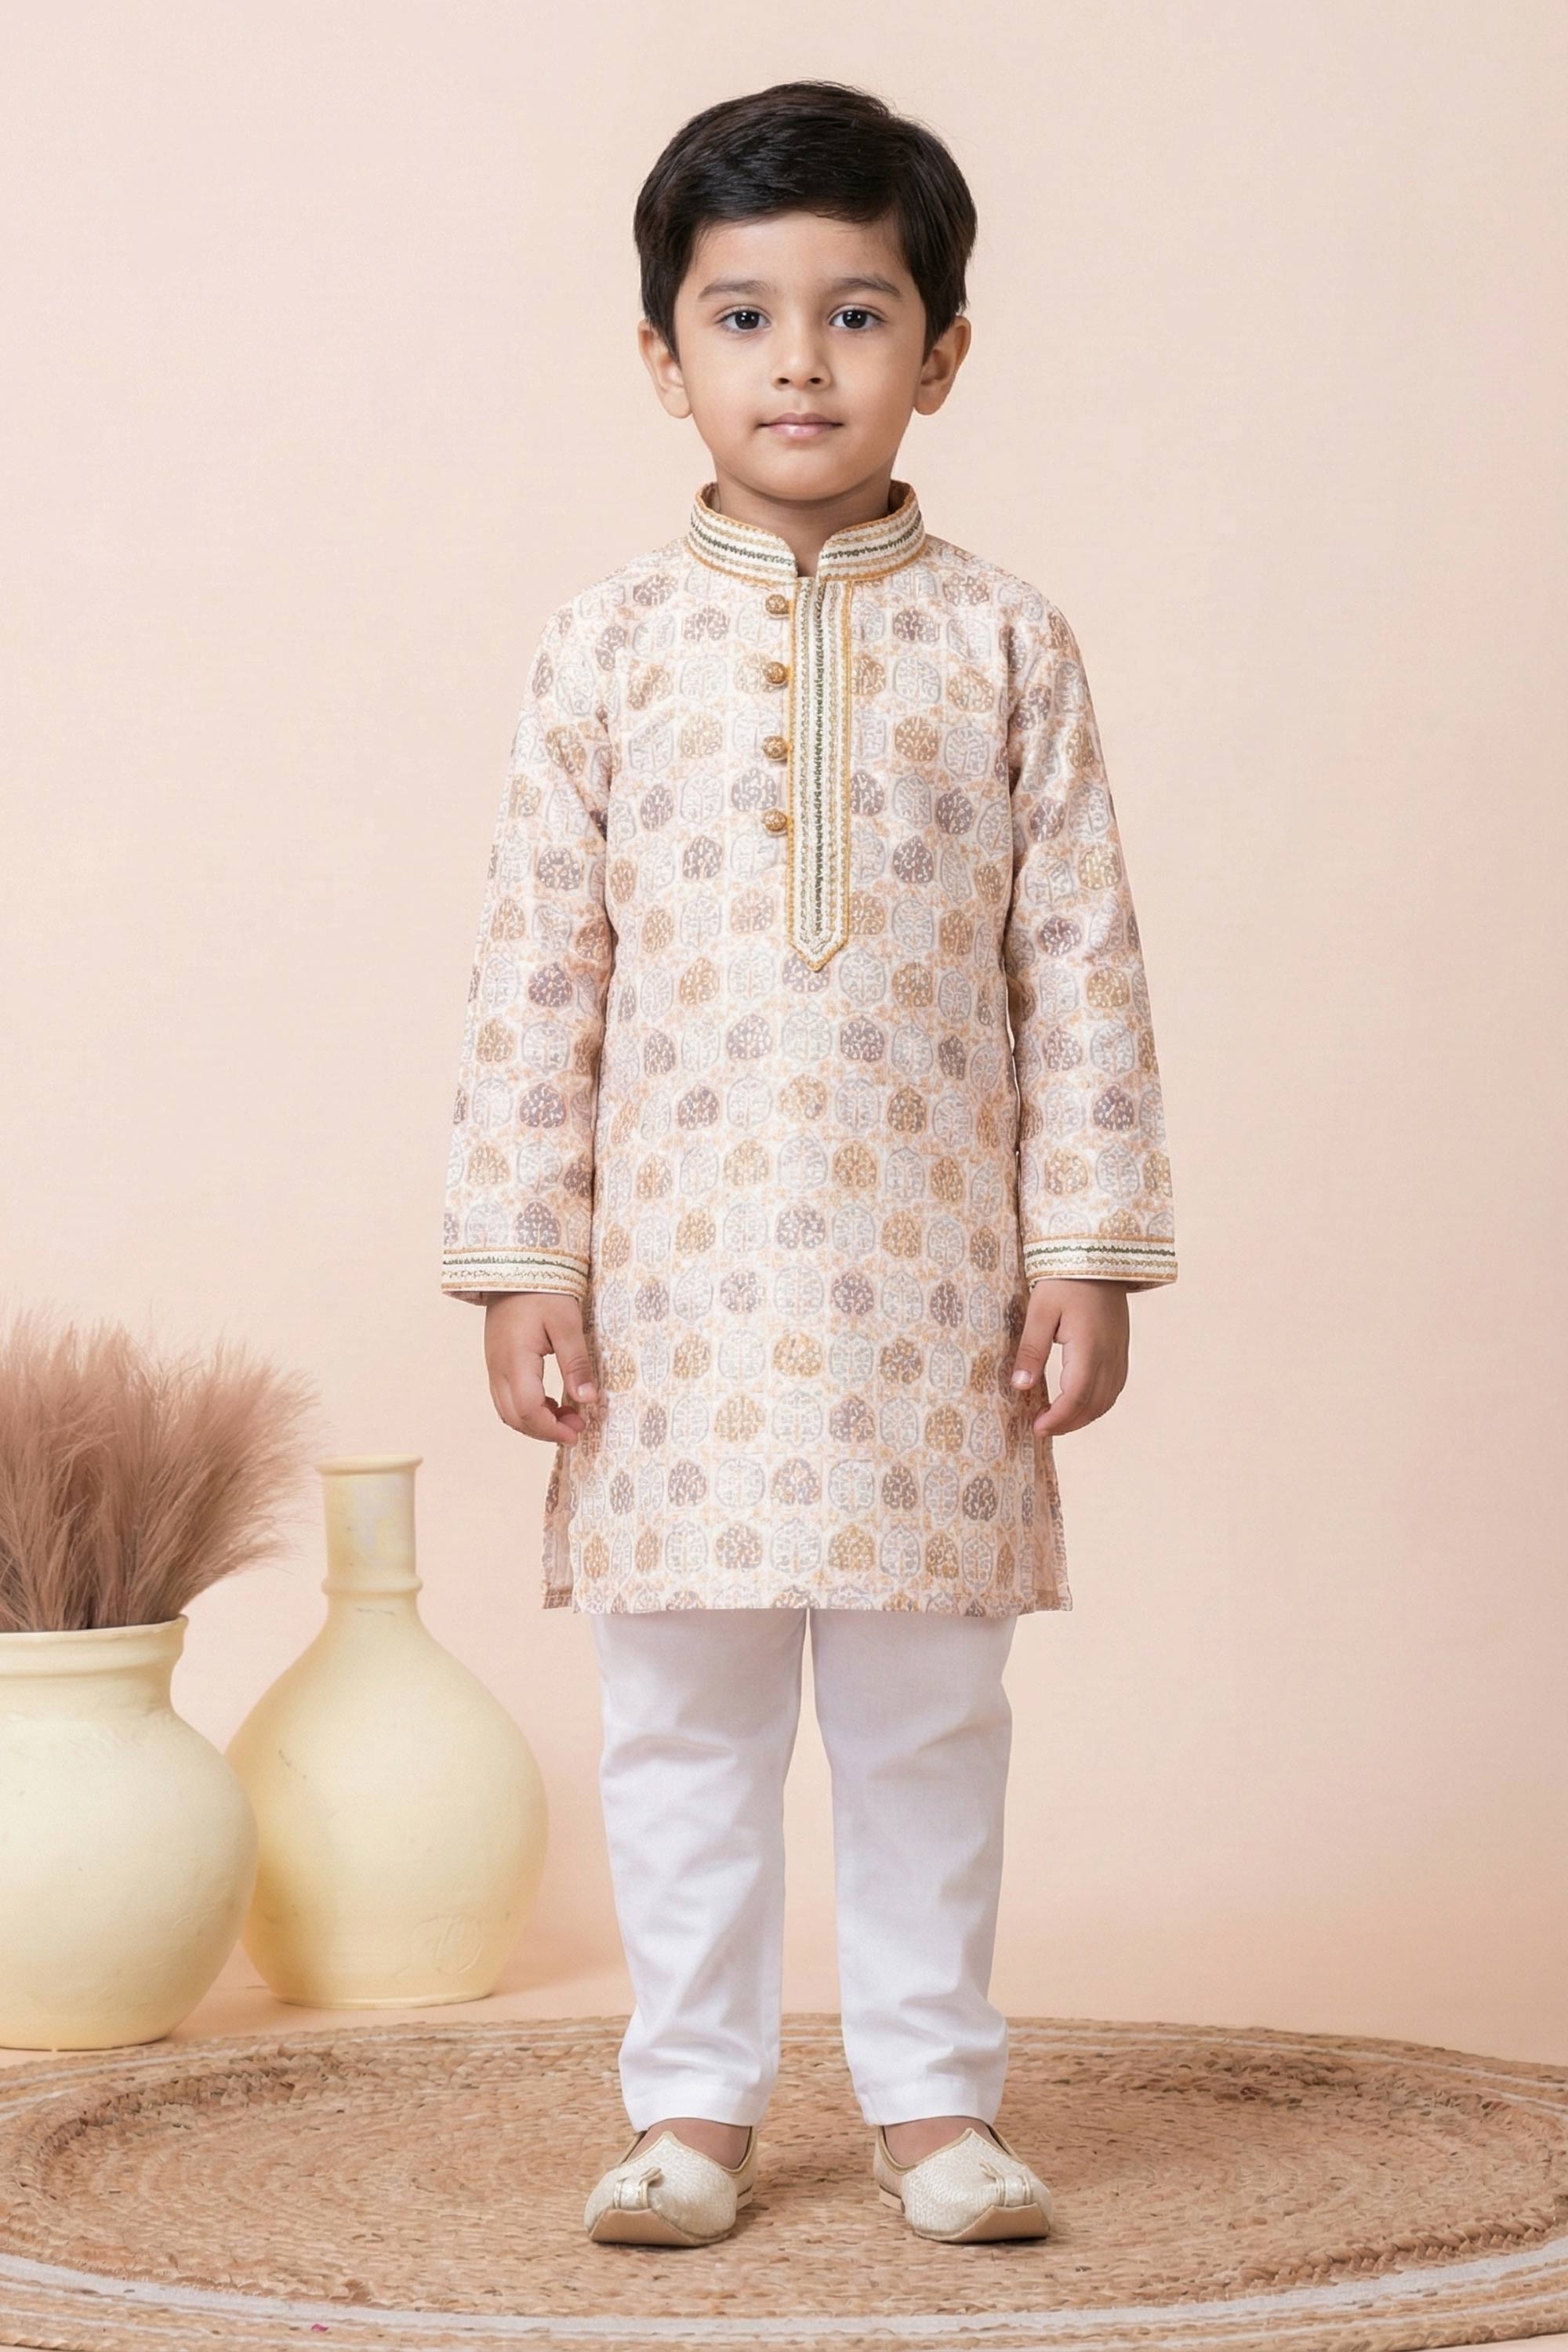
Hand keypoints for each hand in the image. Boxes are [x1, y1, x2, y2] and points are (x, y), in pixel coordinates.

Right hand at [483, 1292, 598, 1442]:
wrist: (514, 1268)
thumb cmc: (543, 1290)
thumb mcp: (567, 1323)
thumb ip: (576, 1363)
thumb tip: (589, 1400)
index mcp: (515, 1360)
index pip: (528, 1410)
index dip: (552, 1428)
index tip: (578, 1431)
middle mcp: (498, 1368)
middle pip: (515, 1418)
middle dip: (546, 1431)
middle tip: (577, 1427)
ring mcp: (494, 1366)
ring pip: (508, 1411)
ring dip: (536, 1423)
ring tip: (567, 1417)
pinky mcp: (496, 1362)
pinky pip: (506, 1398)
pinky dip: (527, 1410)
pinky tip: (552, 1403)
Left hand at [1010, 1277, 1130, 1436]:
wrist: (1098, 1256)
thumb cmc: (1065, 1280)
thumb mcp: (1040, 1311)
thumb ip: (1031, 1350)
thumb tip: (1020, 1386)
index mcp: (1089, 1348)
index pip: (1075, 1397)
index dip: (1057, 1419)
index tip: (1036, 1428)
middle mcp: (1110, 1356)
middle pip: (1093, 1406)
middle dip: (1067, 1424)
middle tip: (1041, 1428)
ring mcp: (1119, 1353)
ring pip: (1107, 1400)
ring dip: (1083, 1417)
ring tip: (1056, 1420)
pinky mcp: (1121, 1349)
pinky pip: (1114, 1388)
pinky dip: (1097, 1404)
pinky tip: (1079, 1403)